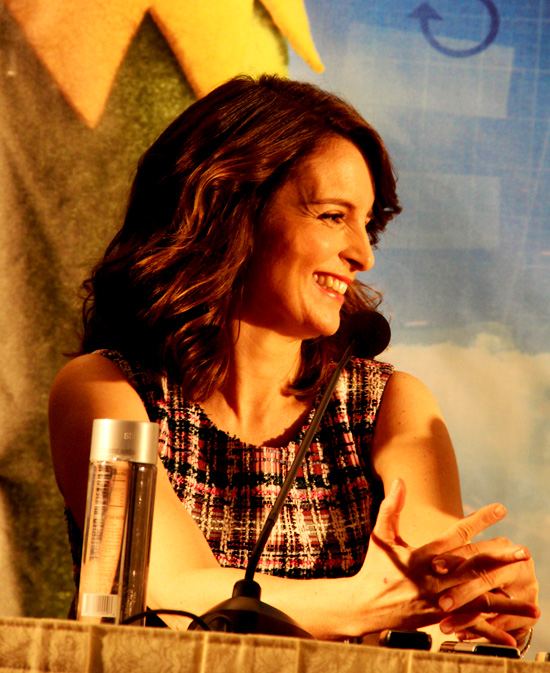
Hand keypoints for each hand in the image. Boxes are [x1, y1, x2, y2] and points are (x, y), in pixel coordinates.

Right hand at [352, 479, 537, 636]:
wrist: (365, 607)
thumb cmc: (375, 567)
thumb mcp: (380, 535)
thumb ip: (391, 507)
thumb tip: (399, 480)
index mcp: (422, 556)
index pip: (457, 534)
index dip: (479, 520)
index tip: (500, 509)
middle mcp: (434, 579)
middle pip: (474, 566)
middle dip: (500, 556)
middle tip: (523, 549)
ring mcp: (440, 600)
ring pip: (478, 593)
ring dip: (505, 590)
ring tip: (528, 586)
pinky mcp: (442, 617)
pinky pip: (472, 620)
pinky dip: (493, 625)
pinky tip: (512, 631)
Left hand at [431, 536, 538, 644]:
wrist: (517, 587)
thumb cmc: (484, 564)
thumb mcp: (468, 551)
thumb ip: (440, 533)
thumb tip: (402, 493)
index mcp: (501, 546)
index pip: (476, 550)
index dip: (454, 558)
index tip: (434, 566)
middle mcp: (515, 566)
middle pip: (485, 576)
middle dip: (462, 590)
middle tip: (441, 603)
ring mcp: (524, 591)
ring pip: (490, 604)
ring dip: (466, 615)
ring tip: (445, 624)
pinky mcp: (525, 616)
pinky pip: (497, 625)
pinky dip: (477, 630)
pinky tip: (460, 634)